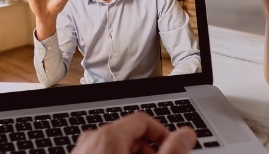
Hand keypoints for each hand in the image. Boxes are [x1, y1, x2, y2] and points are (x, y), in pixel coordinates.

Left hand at [72, 112, 196, 153]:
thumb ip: (171, 151)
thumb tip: (187, 134)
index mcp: (109, 136)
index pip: (143, 119)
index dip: (162, 132)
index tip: (171, 147)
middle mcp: (91, 140)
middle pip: (128, 133)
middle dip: (148, 148)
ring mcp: (81, 151)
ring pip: (114, 146)